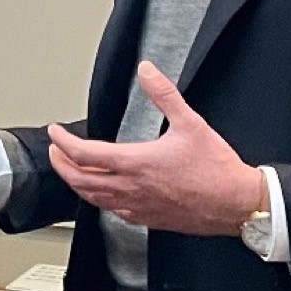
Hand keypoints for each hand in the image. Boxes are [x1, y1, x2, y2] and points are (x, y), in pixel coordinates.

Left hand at [45, 65, 264, 236]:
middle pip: (78, 180)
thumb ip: (164, 94)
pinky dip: (97, 199)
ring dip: (75, 183)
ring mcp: (134, 206)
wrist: (234, 203)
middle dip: (61, 164)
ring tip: (71, 170)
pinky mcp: (144, 218)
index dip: (63, 142)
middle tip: (56, 150)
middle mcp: (129, 188)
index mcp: (135, 163)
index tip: (56, 132)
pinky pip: (110, 211)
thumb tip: (148, 71)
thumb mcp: (190, 122)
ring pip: (91, 198)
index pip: (83, 154)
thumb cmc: (216, 168)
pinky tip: (101, 193)